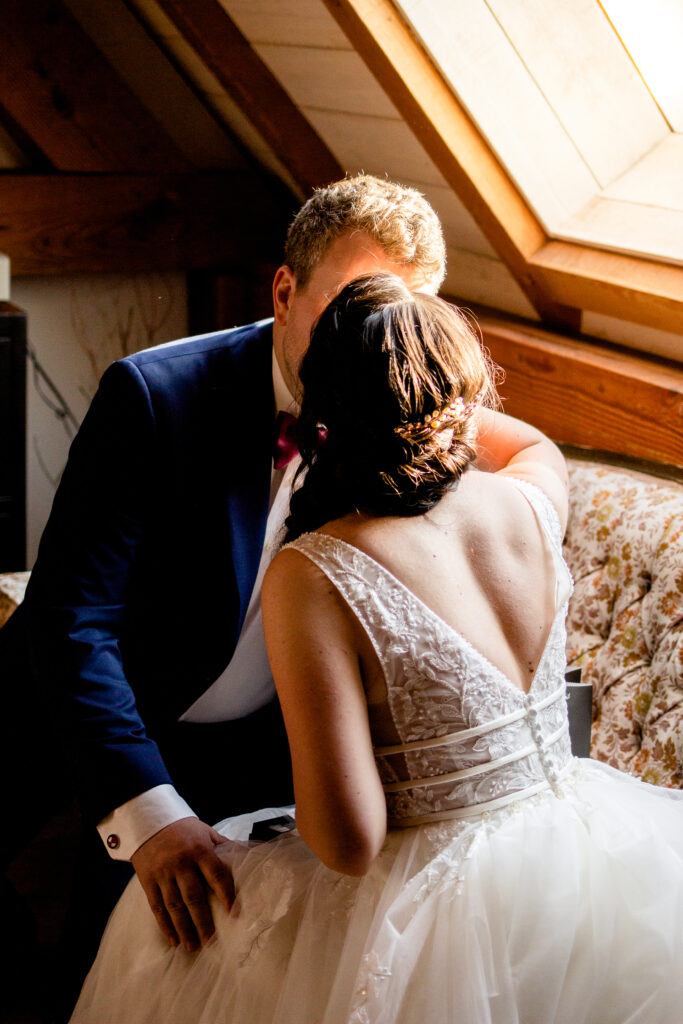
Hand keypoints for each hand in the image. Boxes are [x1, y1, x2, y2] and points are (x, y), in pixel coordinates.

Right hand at [131, 817, 234, 951]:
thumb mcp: (206, 831)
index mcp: (200, 850)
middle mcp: (182, 864)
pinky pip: (157, 906)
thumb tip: (248, 855)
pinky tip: (172, 940)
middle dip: (203, 921)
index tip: (234, 914)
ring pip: (174, 906)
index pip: (216, 875)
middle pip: (194, 896)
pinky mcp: (148, 881)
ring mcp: (163, 873)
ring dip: (184, 929)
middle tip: (211, 942)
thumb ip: (223, 846)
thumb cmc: (184, 829)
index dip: (226, 894)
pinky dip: (164, 925)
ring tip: (192, 947)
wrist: (150, 821)